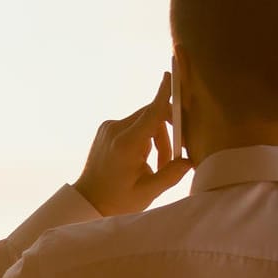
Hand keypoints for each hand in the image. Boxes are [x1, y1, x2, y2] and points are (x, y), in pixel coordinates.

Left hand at [74, 72, 190, 216]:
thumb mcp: (147, 192)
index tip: (171, 76)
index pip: (151, 113)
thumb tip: (190, 160)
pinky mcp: (106, 129)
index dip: (164, 94)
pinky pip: (134, 125)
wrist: (87, 201)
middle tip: (172, 159)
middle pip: (152, 117)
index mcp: (125, 144)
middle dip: (167, 134)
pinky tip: (142, 160)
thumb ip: (171, 174)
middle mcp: (115, 130)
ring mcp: (108, 127)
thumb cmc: (116, 200)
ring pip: (145, 121)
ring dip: (156, 139)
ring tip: (156, 166)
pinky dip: (144, 138)